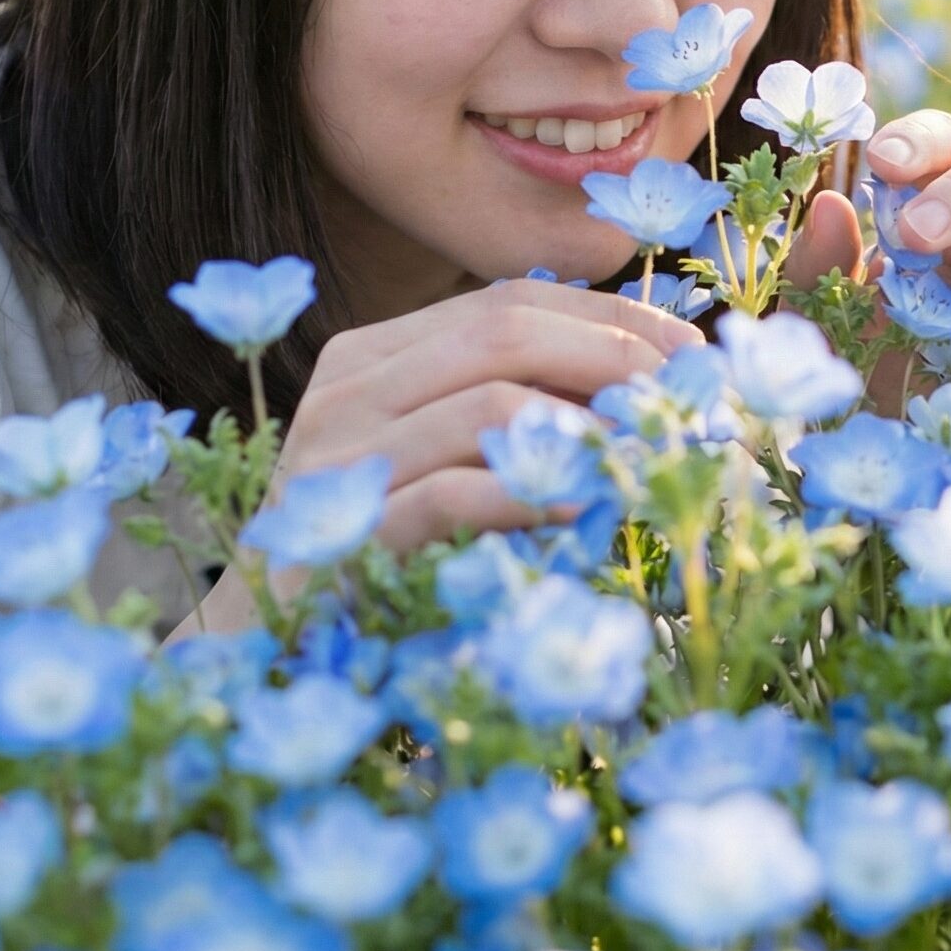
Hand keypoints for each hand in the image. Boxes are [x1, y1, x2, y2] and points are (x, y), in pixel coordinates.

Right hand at [166, 279, 703, 637]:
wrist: (261, 651)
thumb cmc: (379, 555)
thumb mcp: (445, 461)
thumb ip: (514, 413)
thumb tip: (647, 383)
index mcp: (376, 355)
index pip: (511, 298)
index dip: (611, 316)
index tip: (689, 351)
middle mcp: (350, 388)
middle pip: (506, 330)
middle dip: (614, 357)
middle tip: (684, 401)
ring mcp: (339, 457)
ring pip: (489, 402)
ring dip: (590, 431)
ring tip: (649, 461)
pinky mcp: (342, 532)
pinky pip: (456, 492)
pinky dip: (536, 499)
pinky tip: (586, 518)